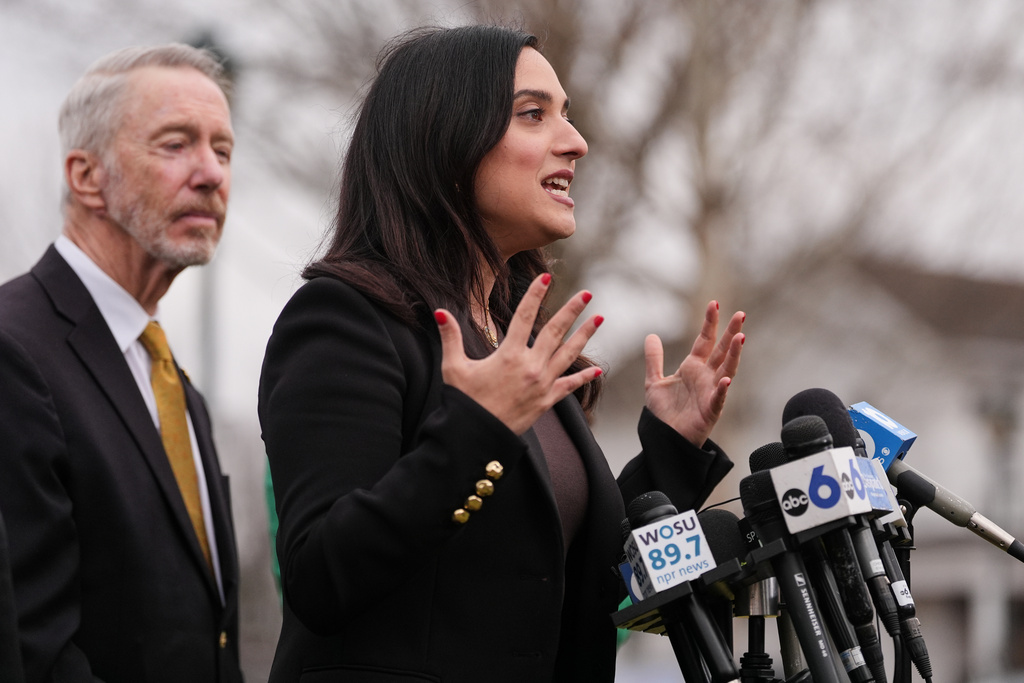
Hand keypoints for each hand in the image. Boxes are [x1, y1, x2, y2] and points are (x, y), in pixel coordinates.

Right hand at [435, 274, 603, 434]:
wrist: (477, 437)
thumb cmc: (464, 402)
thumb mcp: (454, 368)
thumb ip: (451, 337)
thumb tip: (440, 312)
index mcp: (508, 355)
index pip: (524, 316)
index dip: (535, 294)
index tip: (545, 277)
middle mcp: (530, 366)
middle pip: (555, 331)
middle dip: (572, 310)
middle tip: (587, 294)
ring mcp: (542, 384)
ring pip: (568, 354)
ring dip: (584, 335)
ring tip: (599, 319)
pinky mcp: (547, 402)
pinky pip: (568, 386)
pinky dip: (583, 378)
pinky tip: (596, 370)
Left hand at [644, 301, 744, 445]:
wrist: (665, 439)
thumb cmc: (664, 413)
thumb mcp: (654, 381)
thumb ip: (654, 359)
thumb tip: (651, 335)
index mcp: (693, 368)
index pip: (705, 340)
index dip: (710, 323)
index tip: (714, 303)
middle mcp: (705, 377)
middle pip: (721, 351)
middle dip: (731, 333)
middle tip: (741, 314)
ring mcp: (711, 392)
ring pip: (726, 370)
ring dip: (734, 355)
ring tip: (741, 337)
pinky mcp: (710, 411)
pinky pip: (718, 398)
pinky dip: (722, 389)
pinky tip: (726, 379)